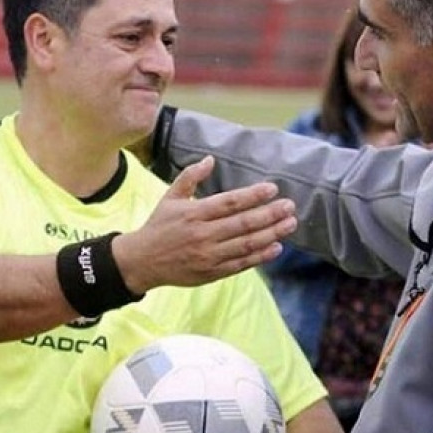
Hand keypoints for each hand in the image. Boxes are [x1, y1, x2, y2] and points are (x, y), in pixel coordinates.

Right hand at [112, 156, 296, 293]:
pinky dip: (260, 256)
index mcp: (194, 213)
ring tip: (289, 224)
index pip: (229, 202)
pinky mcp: (211, 273)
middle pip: (243, 223)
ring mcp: (208, 256)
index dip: (253, 195)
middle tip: (290, 206)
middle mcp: (203, 235)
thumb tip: (210, 159)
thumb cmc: (159, 226)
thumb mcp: (170, 198)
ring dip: (271, 234)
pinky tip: (275, 247)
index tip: (272, 189)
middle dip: (270, 214)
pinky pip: (240, 264)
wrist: (142, 261)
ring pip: (246, 244)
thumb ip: (190, 177)